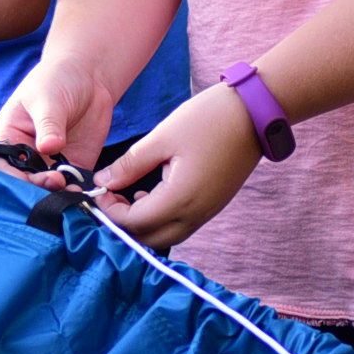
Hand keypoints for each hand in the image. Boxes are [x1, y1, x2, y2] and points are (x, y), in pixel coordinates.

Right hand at [0, 52, 119, 180]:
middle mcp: (27, 155)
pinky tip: (84, 191)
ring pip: (49, 189)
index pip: (1, 165)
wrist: (89, 76)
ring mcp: (51, 163)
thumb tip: (49, 147)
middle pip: (24, 182)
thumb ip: (48, 123)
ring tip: (71, 190)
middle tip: (55, 181)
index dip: (11, 177)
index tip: (27, 181)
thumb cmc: (57, 79)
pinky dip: (78, 192)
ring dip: (58, 195)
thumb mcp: (47, 98)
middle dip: (36, 189)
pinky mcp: (75, 166)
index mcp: (9, 137)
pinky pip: (74, 186)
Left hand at [94, 85, 261, 250]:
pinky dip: (159, 219)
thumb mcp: (162, 137)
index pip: (134, 223)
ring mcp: (206, 213)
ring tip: (127, 195)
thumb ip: (130, 165)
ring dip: (142, 225)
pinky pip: (180, 225)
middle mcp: (195, 214)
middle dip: (124, 225)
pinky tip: (150, 193)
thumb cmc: (207, 119)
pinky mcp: (212, 206)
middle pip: (149, 240)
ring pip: (165, 236)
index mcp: (180, 199)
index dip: (110, 212)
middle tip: (109, 198)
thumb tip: (103, 183)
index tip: (98, 192)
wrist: (254, 114)